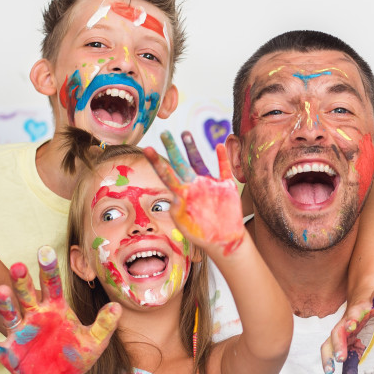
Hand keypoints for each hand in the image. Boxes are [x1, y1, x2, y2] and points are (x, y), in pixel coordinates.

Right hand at [0, 247, 121, 373]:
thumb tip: (118, 307)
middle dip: (22, 281)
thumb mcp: (94, 342)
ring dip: (4, 304)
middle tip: (19, 265)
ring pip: (9, 315)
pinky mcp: (9, 353)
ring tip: (1, 292)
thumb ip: (104, 325)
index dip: (49, 269)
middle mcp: (34, 317)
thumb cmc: (74, 357)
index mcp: (55, 309)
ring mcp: (20, 334)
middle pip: (26, 295)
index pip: (52, 285)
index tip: (45, 251)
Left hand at [143, 131, 244, 255]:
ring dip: (192, 148)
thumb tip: (173, 198)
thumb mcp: (184, 225)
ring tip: (185, 133)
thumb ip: (177, 210)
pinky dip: (222, 158)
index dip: (157, 162)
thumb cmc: (201, 235)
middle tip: (164, 133)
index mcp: (181, 194)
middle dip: (172, 148)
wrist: (223, 240)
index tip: (147, 149)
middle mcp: (193, 185)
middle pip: (180, 163)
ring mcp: (209, 184)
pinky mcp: (226, 186)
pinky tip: (219, 146)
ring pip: (199, 162)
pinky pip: (223, 169)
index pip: (166, 175)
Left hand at [320, 289, 373, 373]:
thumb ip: (351, 361)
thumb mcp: (354, 341)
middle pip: (338, 332)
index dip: (327, 357)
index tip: (329, 372)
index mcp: (342, 333)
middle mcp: (347, 321)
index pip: (329, 345)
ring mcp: (359, 307)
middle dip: (338, 344)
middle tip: (340, 358)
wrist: (363, 290)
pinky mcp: (372, 296)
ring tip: (352, 324)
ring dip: (353, 319)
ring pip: (354, 312)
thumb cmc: (358, 320)